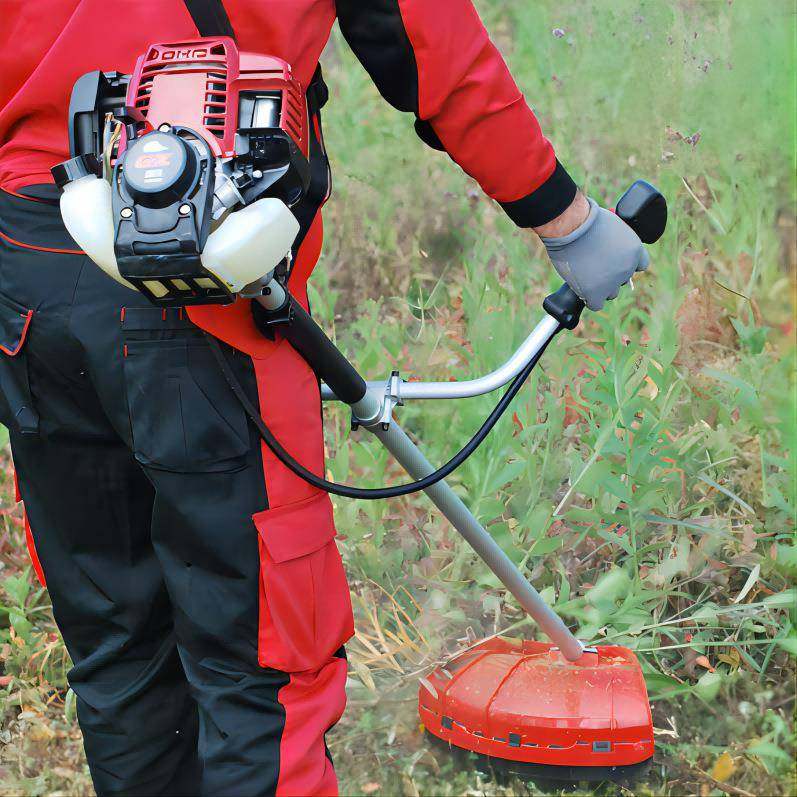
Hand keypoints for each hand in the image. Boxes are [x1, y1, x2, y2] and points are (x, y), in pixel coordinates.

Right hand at [533, 191, 648, 310]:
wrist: (571, 227)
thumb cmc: (586, 220)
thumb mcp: (614, 226)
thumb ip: (618, 243)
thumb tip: (611, 253)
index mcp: (635, 250)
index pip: (639, 266)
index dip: (625, 263)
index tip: (613, 261)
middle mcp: (627, 268)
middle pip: (622, 280)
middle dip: (610, 275)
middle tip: (593, 264)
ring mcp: (612, 282)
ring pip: (610, 293)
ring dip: (599, 287)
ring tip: (584, 273)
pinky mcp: (595, 293)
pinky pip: (595, 304)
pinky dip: (589, 298)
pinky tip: (581, 287)